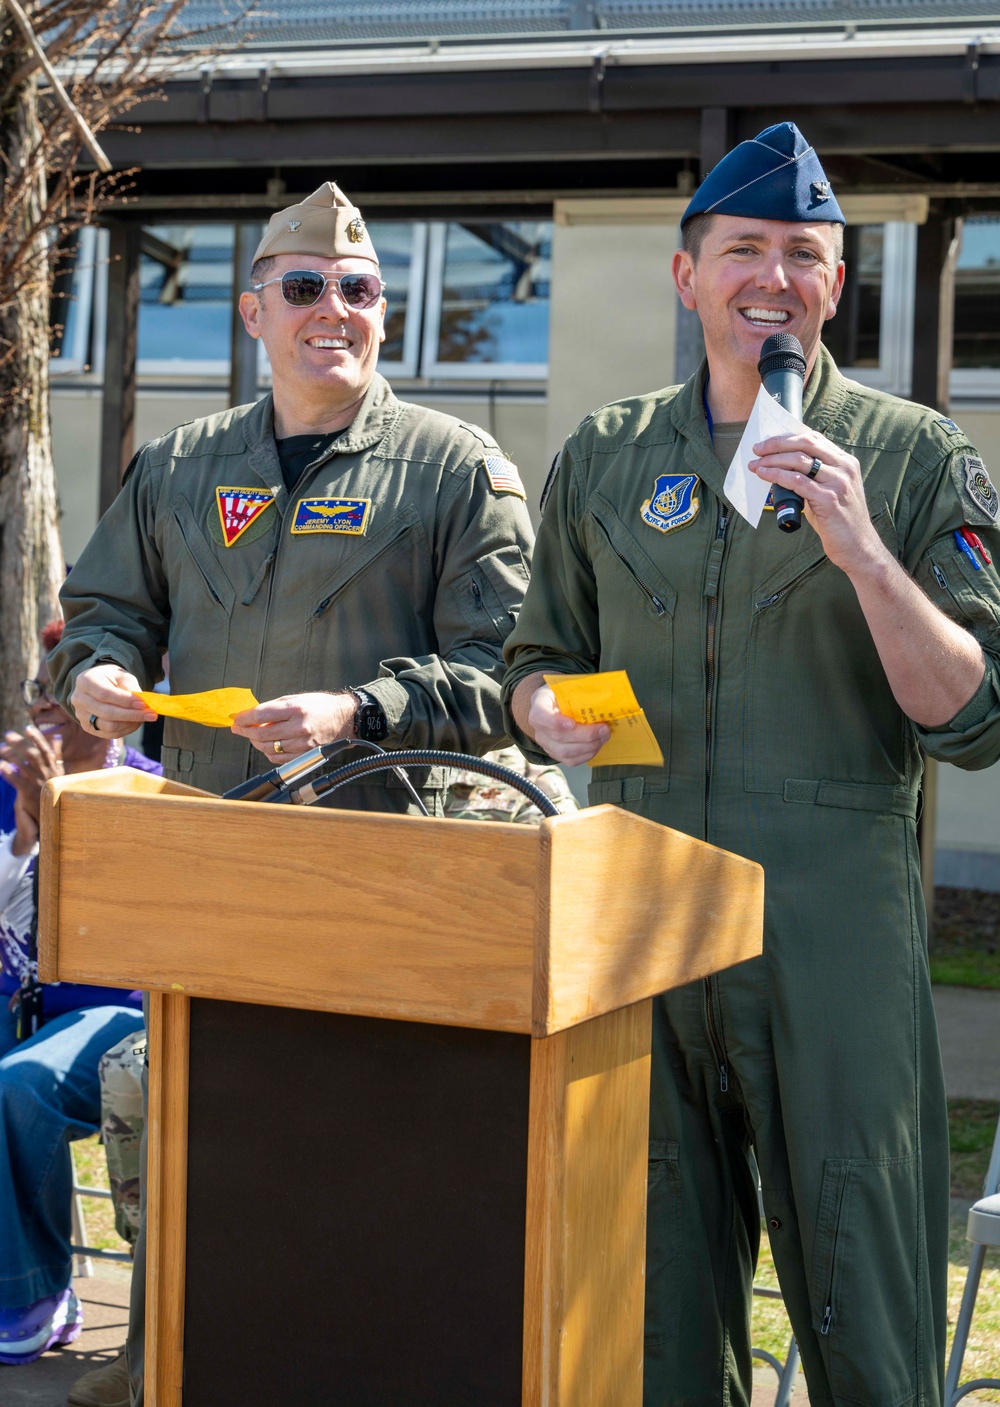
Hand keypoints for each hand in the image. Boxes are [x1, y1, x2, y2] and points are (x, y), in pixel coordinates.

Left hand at [0, 726, 63, 850]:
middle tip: (8, 734)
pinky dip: (9, 773)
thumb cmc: (57, 791)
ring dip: (11, 755)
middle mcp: (48, 774)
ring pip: (23, 766)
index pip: (47, 750)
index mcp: (56, 768)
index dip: (37, 738)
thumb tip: (57, 736)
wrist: (56, 818)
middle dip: (20, 743)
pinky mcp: (30, 795)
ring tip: (1, 747)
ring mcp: (39, 784)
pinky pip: (18, 782)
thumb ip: (58, 754)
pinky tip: (1, 766)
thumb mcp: (60, 772)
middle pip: (32, 755)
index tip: (27, 728)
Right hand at [72, 665, 156, 737]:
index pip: (105, 694)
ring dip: (130, 724)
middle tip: (151, 714)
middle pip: (107, 713)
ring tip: (144, 717)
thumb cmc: (111, 679)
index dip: (125, 701)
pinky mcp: (87, 727)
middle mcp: (79, 699)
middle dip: (132, 715)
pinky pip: (109, 734)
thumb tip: (141, 702)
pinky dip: (126, 730)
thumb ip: (130, 686)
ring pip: (108, 726)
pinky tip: (136, 723)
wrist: (98, 685)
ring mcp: (81, 715)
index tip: (143, 704)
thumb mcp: (121, 675)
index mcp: (85, 681)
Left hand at [231, 691, 356, 758]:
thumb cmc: (320, 706)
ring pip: (268, 748)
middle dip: (246, 731)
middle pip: (262, 734)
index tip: (236, 719)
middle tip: (239, 728)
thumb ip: (273, 708)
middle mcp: (299, 727)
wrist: (343, 719)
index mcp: (296, 709)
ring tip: (253, 736)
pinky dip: (268, 752)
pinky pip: (279, 758)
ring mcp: (302, 744)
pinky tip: (267, 745)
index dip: (244, 718)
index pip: (261, 715)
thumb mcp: (296, 699)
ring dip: (256, 742)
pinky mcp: (305, 755)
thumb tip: (251, 716)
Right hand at [526, 685, 609, 764]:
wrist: (555, 706)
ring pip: (565, 752)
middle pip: (558, 737)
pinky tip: (598, 744)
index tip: (572, 723)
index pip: (540, 716)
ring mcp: (546, 744)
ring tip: (604, 736)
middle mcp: (538, 728)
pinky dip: (587, 754)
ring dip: (589, 746)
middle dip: (585, 735)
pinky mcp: (556, 754)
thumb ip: (579, 690)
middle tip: (604, 729)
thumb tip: (604, 695)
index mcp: (539, 706)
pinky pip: (571, 761)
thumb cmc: (563, 695)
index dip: (555, 722)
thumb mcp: (566, 686)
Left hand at [749, 431, 886, 576]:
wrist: (857, 546)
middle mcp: (844, 468)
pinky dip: (777, 475)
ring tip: (756, 464)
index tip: (769, 442)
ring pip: (799, 460)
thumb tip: (782, 469)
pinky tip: (764, 475)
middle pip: (806, 444)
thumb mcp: (828, 492)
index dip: (788, 437)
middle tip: (757, 449)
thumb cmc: (839, 521)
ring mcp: (838, 482)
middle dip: (777, 444)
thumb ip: (812, 478)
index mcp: (846, 462)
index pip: (814, 438)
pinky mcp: (829, 499)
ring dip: (773, 460)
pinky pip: (797, 481)